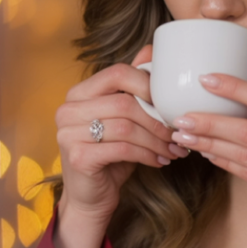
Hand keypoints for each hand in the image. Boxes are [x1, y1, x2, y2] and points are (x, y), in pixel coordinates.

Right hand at [56, 46, 188, 229]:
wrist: (90, 197)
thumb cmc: (111, 154)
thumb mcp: (124, 119)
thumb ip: (133, 88)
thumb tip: (152, 50)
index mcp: (79, 93)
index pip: (117, 73)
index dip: (149, 85)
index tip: (169, 104)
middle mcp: (68, 109)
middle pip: (125, 102)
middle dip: (158, 119)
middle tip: (178, 133)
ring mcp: (68, 133)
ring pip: (126, 126)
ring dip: (157, 139)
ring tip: (174, 149)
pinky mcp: (77, 157)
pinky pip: (123, 149)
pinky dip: (148, 155)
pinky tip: (160, 161)